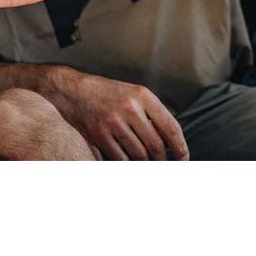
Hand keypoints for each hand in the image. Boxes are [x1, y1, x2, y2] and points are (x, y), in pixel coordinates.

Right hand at [46, 68, 188, 159]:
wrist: (72, 90)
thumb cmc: (105, 93)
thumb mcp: (132, 93)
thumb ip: (151, 112)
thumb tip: (171, 140)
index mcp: (142, 96)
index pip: (171, 126)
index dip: (180, 147)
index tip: (184, 158)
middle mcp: (130, 108)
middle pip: (156, 146)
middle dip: (162, 160)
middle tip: (163, 165)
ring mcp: (113, 122)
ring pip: (139, 155)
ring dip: (145, 164)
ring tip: (146, 164)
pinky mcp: (99, 135)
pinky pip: (120, 159)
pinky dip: (127, 165)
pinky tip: (129, 163)